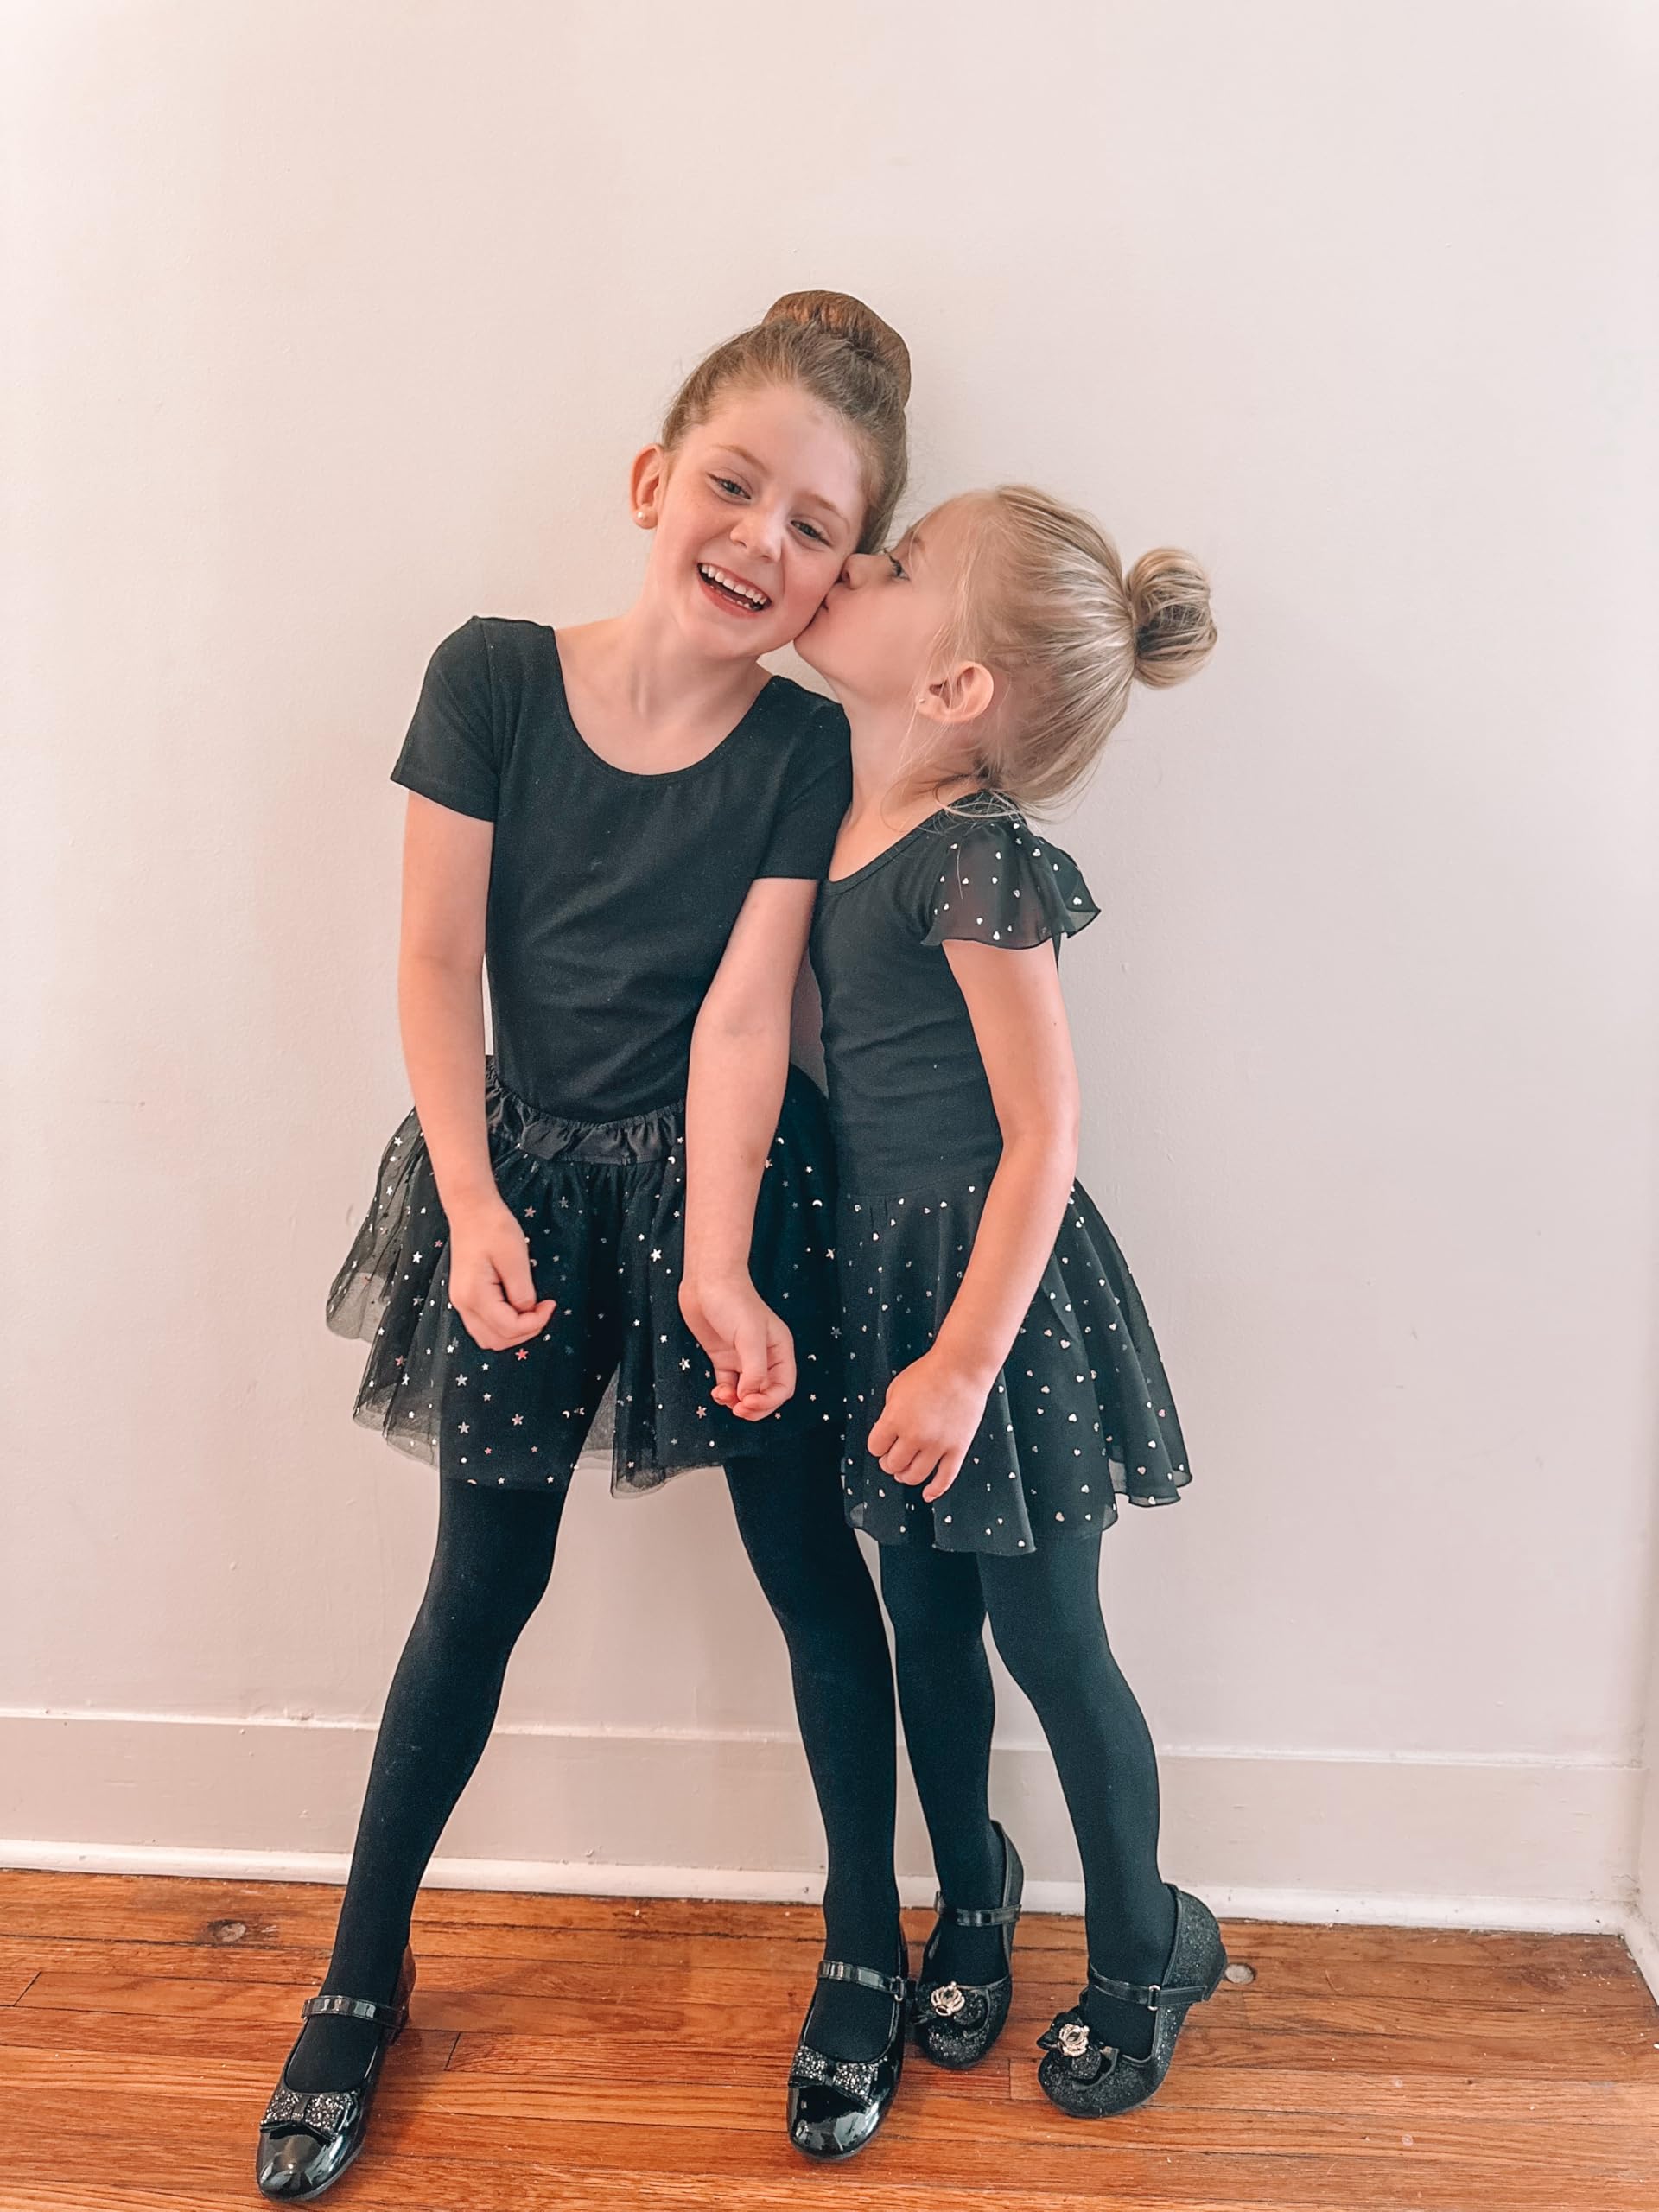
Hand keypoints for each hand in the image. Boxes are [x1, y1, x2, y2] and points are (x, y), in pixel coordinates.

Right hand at [447, 1194, 555, 1351]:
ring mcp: (461, 1302)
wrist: (471, 1210)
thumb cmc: (493, 1227)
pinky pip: (483, 1326)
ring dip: (513, 1333)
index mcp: (475, 1295)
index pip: (509, 1328)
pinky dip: (502, 1326)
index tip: (551, 1304)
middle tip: (543, 1310)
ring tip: (531, 1312)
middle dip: (525, 1332)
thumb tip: (529, 1312)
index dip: (535, 1322)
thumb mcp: (515, 1257)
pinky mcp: (465, 1297)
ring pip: (488, 1337)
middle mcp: (463, 1304)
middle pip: (497, 1340)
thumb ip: (523, 1291)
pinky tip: (517, 1309)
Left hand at [680, 1273, 796, 1420]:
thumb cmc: (733, 1301)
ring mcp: (743, 1357)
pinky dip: (725, 1394)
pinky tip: (717, 1392)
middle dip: (754, 1407)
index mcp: (779, 1350)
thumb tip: (749, 1396)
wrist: (707, 1280)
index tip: (748, 1402)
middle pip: (767, 1394)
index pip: (783, 1387)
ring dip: (737, 1403)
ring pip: (747, 1393)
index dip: (769, 1400)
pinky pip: (730, 1385)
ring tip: (723, 1397)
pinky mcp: (723, 1357)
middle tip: (738, 1410)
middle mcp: (764, 1356)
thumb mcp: (750, 1336)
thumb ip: (754, 1369)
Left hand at [867, 1349, 992, 1502]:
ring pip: (914, 1476)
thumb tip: (888, 1435)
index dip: (877, 1446)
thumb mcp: (896, 1389)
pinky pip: (945, 1478)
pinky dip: (934, 1490)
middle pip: (893, 1465)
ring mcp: (938, 1444)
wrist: (962, 1367)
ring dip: (905, 1476)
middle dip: (889, 1462)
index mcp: (895, 1419)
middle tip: (892, 1457)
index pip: (875, 1448)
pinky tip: (927, 1494)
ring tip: (905, 1471)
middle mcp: (915, 1435)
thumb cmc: (930, 1372)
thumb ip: (889, 1415)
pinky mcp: (957, 1448)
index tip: (882, 1443)